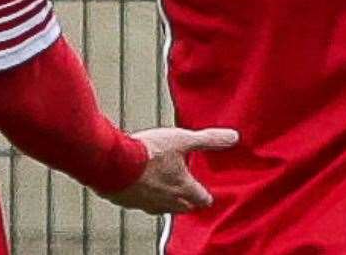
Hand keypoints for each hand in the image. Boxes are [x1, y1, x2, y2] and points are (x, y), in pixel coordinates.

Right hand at [104, 127, 238, 214]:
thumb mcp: (182, 139)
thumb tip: (232, 137)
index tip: (205, 190)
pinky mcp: (129, 202)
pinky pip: (142, 203)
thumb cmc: (147, 153)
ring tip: (164, 184)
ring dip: (166, 198)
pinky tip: (140, 182)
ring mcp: (148, 204)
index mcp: (184, 189)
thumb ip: (208, 140)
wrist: (113, 162)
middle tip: (187, 188)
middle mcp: (168, 201)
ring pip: (163, 207)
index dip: (205, 194)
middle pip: (185, 207)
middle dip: (188, 199)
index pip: (203, 200)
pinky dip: (144, 195)